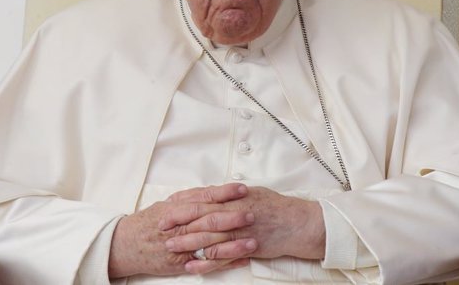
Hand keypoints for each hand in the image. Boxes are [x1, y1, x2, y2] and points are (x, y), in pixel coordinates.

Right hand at [108, 183, 257, 277]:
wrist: (125, 245)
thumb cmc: (148, 223)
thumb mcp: (166, 204)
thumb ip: (189, 198)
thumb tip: (213, 190)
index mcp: (176, 208)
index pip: (204, 198)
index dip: (224, 193)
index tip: (242, 189)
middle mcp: (178, 226)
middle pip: (208, 220)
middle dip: (232, 217)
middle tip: (252, 214)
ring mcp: (180, 247)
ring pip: (210, 244)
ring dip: (233, 244)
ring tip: (253, 241)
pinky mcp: (181, 264)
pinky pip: (206, 265)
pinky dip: (225, 263)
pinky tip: (242, 260)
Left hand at [162, 186, 325, 272]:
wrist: (298, 222)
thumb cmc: (275, 206)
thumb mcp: (251, 193)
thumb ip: (230, 194)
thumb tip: (212, 192)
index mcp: (234, 197)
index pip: (202, 198)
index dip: (182, 203)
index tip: (165, 206)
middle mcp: (235, 212)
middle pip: (201, 217)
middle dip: (178, 222)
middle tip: (160, 228)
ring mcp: (240, 231)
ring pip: (209, 237)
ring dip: (187, 243)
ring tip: (170, 248)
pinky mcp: (247, 248)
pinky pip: (223, 257)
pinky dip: (206, 262)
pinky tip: (192, 266)